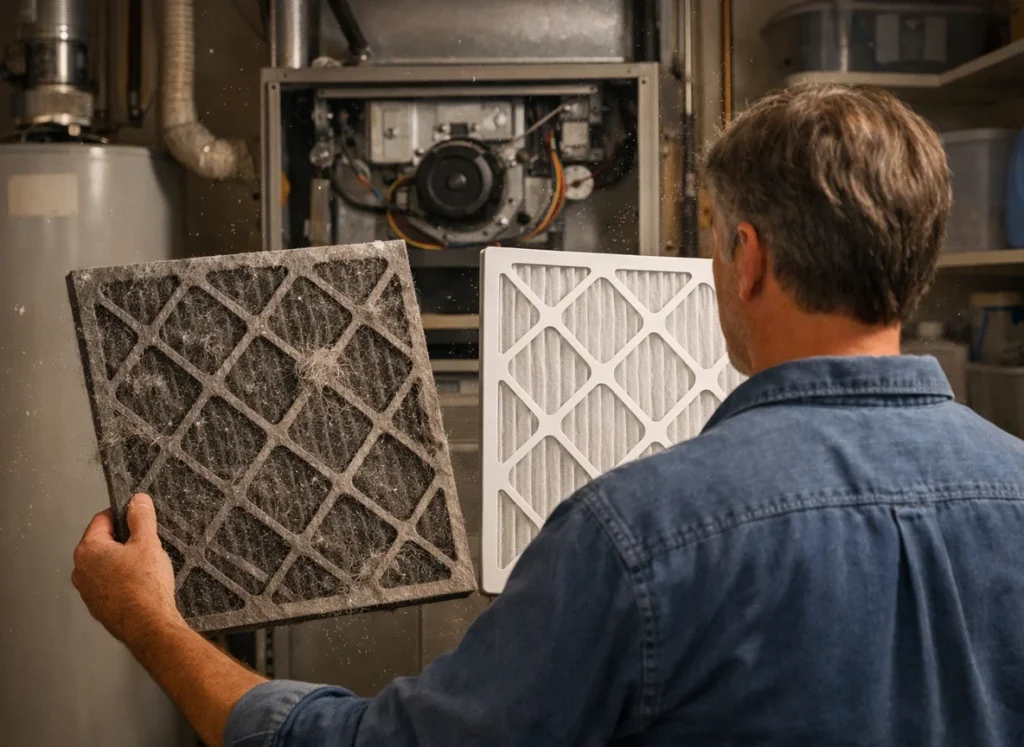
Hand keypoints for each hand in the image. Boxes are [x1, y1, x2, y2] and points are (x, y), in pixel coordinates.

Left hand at [72, 494, 184, 643]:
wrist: (148, 625)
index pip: (102, 519)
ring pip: (105, 564)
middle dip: (123, 540)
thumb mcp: (148, 542)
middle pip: (102, 542)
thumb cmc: (145, 586)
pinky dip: (121, 580)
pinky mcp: (97, 606)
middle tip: (146, 546)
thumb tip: (138, 501)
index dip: (123, 515)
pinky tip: (140, 584)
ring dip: (122, 561)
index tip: (138, 518)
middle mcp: (81, 569)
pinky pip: (108, 583)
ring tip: (145, 568)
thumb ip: (141, 517)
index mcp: (88, 549)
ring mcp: (87, 590)